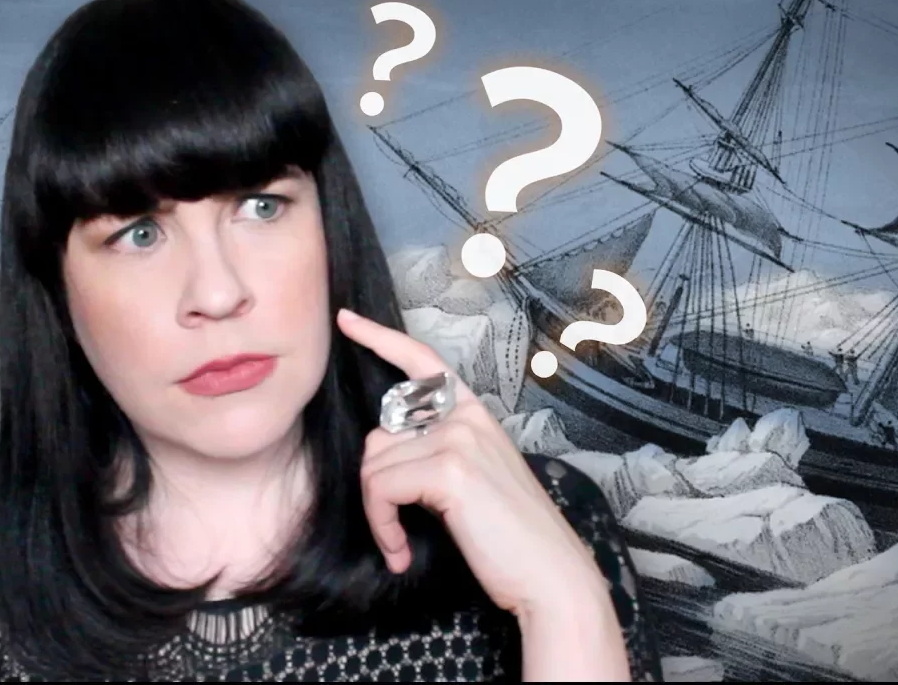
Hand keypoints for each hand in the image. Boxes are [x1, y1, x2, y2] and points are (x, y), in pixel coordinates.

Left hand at [336, 308, 606, 618]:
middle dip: (376, 488)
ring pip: (375, 467)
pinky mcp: (448, 469)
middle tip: (394, 531)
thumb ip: (438, 453)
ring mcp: (459, 439)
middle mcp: (466, 417)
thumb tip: (386, 453)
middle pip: (379, 436)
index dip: (380, 339)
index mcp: (474, 415)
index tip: (347, 321)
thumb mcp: (474, 481)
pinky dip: (383, 527)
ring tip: (402, 546)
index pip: (423, 362)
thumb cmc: (512, 539)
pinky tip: (402, 554)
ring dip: (378, 516)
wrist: (550, 575)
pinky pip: (381, 490)